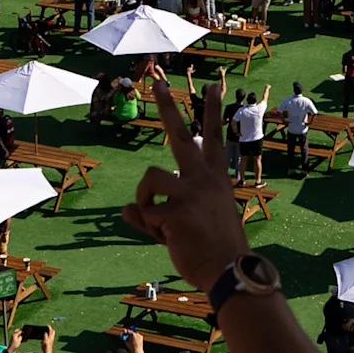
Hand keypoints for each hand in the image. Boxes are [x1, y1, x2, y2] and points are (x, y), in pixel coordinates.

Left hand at [123, 70, 251, 286]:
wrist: (228, 271)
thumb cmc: (212, 251)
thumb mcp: (187, 225)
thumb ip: (157, 214)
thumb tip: (125, 209)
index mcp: (215, 180)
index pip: (214, 137)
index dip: (213, 110)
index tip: (213, 84)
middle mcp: (204, 179)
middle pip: (182, 135)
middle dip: (169, 107)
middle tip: (157, 82)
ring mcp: (191, 191)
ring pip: (149, 177)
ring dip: (146, 199)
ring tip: (160, 223)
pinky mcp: (177, 209)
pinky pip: (146, 212)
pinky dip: (151, 229)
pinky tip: (170, 239)